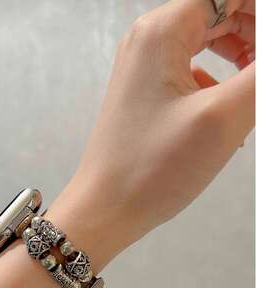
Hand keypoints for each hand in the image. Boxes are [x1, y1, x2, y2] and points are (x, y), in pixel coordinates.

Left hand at [46, 0, 254, 271]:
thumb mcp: (223, 116)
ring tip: (251, 92)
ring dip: (240, 58)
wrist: (105, 208)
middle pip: (219, 13)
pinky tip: (226, 114)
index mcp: (160, 31)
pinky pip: (190, 73)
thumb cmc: (154, 168)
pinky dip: (217, 83)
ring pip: (206, 44)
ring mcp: (141, 70)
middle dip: (253, 36)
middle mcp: (146, 41)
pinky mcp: (143, 95)